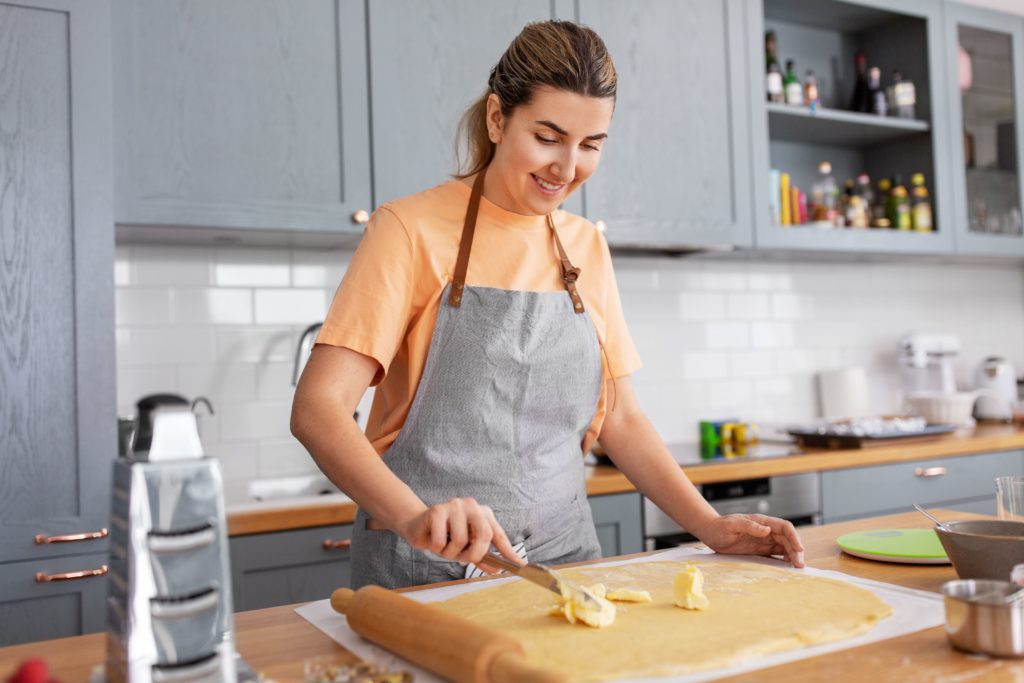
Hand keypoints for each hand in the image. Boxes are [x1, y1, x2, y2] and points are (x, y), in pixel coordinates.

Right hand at [399, 497, 521, 571]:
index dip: (508, 551)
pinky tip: (432, 540)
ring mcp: (454, 506)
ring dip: (450, 553)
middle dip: (474, 553)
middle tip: (462, 558)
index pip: (498, 534)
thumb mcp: (466, 548)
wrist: (417, 526)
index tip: (520, 565)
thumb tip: (498, 569)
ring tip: (444, 547)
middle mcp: (471, 506)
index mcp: (483, 514)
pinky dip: (437, 548)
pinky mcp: (437, 511)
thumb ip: (482, 557)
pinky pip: (441, 541)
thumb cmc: (445, 537)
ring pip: (460, 540)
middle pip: (484, 534)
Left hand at [696, 514, 805, 567]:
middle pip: (788, 539)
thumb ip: (749, 526)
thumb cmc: (719, 527)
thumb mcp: (732, 525)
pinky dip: (784, 560)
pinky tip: (787, 567)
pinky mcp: (760, 550)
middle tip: (800, 565)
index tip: (799, 548)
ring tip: (797, 568)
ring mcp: (764, 540)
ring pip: (784, 547)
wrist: (710, 533)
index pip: (784, 527)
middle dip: (796, 551)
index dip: (794, 537)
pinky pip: (776, 554)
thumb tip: (767, 530)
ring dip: (792, 556)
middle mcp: (766, 531)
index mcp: (762, 522)